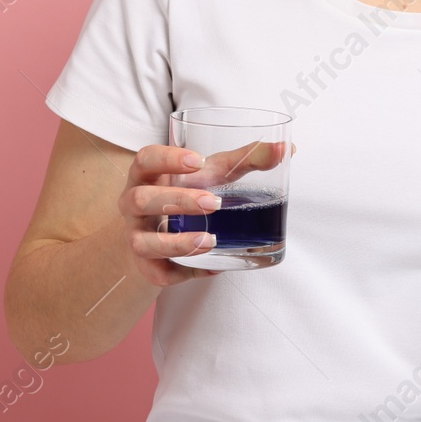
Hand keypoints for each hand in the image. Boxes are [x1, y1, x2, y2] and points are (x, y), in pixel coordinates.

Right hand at [117, 139, 294, 286]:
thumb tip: (287, 148)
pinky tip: (212, 268)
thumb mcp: (211, 175)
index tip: (198, 160)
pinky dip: (187, 272)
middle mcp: (133, 205)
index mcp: (147, 176)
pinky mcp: (146, 267)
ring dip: (177, 242)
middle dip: (176, 200)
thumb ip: (245, 160)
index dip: (166, 158)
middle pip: (140, 199)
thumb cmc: (186, 193)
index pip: (145, 159)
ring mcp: (136, 237)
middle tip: (213, 202)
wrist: (155, 236)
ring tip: (211, 241)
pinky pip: (161, 273)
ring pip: (143, 242)